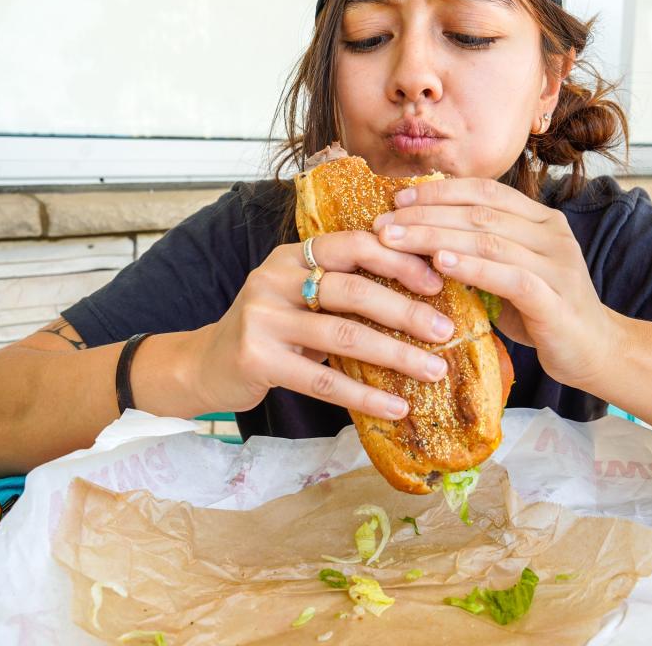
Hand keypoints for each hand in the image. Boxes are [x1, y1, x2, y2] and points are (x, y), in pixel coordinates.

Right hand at [190, 231, 457, 419]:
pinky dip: (364, 395)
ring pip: (343, 333)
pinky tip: (395, 407)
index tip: (438, 280)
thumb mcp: (300, 298)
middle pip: (353, 289)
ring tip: (434, 370)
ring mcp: (263, 318)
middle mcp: (275, 278)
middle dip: (406, 311)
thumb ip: (342, 290)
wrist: (205, 365)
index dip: (399, 259)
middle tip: (446, 330)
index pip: (353, 244)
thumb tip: (420, 300)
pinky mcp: (257, 359)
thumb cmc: (270, 330)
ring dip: (396, 354)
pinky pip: (322, 379)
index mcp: (291, 256)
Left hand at [371, 177, 621, 388]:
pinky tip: (439, 263)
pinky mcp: (555, 298)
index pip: (484, 192)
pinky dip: (471, 267)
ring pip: (488, 240)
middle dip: (426, 215)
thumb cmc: (541, 311)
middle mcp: (551, 233)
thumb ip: (477, 251)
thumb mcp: (506, 273)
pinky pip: (509, 276)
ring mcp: (557, 264)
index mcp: (540, 220)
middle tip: (384, 224)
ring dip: (436, 238)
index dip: (439, 192)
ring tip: (397, 241)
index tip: (398, 200)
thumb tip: (418, 235)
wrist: (593, 352)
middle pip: (480, 213)